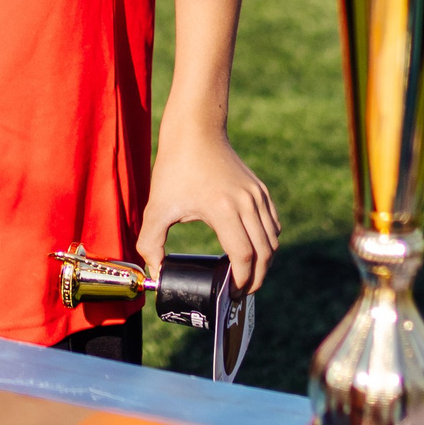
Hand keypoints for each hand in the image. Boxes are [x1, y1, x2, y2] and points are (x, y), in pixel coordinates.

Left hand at [137, 122, 279, 293]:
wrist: (195, 131)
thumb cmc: (175, 168)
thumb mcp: (157, 207)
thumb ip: (151, 243)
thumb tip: (157, 273)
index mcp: (223, 210)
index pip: (244, 256)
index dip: (241, 280)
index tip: (230, 294)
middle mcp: (247, 204)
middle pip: (265, 253)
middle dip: (256, 278)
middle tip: (241, 292)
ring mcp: (257, 196)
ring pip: (273, 240)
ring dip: (264, 262)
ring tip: (246, 274)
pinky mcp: (260, 190)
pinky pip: (273, 224)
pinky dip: (267, 242)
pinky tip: (252, 250)